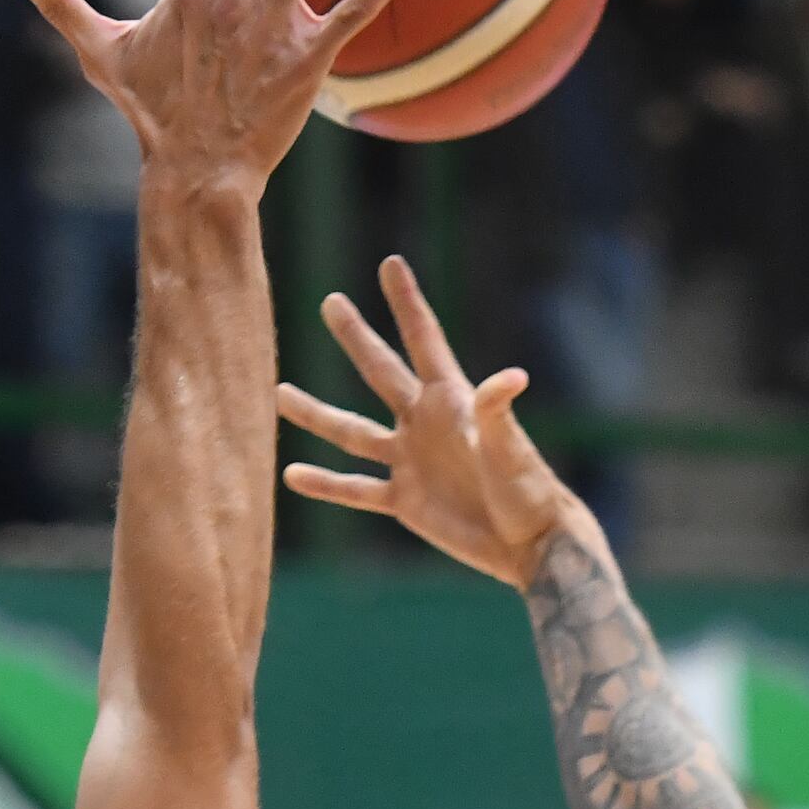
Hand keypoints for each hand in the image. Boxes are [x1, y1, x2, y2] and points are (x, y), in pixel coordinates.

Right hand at [276, 256, 579, 585]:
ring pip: (352, 432)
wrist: (529, 545)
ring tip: (279, 392)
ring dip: (316, 414)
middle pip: (381, 371)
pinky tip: (292, 474)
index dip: (406, 302)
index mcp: (452, 401)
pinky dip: (325, 484)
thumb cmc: (528, 491)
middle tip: (331, 302)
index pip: (423, 340)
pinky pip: (356, 490)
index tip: (391, 263)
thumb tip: (512, 376)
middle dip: (356, 337)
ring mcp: (411, 461)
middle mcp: (425, 423)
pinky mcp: (405, 501)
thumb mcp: (511, 448)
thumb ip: (499, 413)